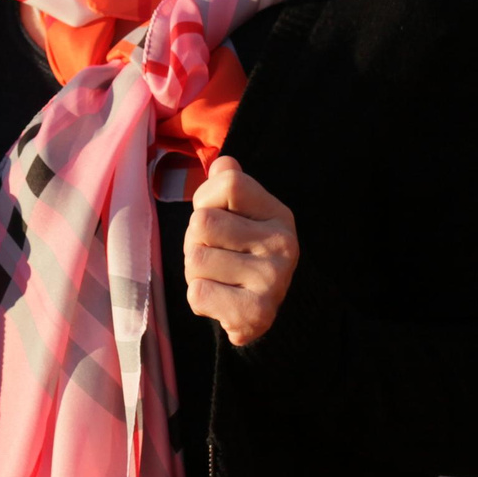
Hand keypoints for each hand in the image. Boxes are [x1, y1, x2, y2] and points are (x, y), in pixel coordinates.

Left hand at [184, 156, 298, 346]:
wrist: (259, 313)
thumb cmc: (241, 255)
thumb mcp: (241, 215)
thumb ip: (228, 185)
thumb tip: (223, 163)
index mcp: (279, 214)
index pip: (228, 182)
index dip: (206, 199)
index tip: (217, 217)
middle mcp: (283, 244)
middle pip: (202, 223)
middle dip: (195, 241)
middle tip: (215, 256)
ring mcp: (273, 280)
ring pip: (195, 260)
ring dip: (195, 273)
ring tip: (219, 279)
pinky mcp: (256, 313)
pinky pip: (197, 293)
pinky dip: (199, 299)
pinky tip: (221, 301)